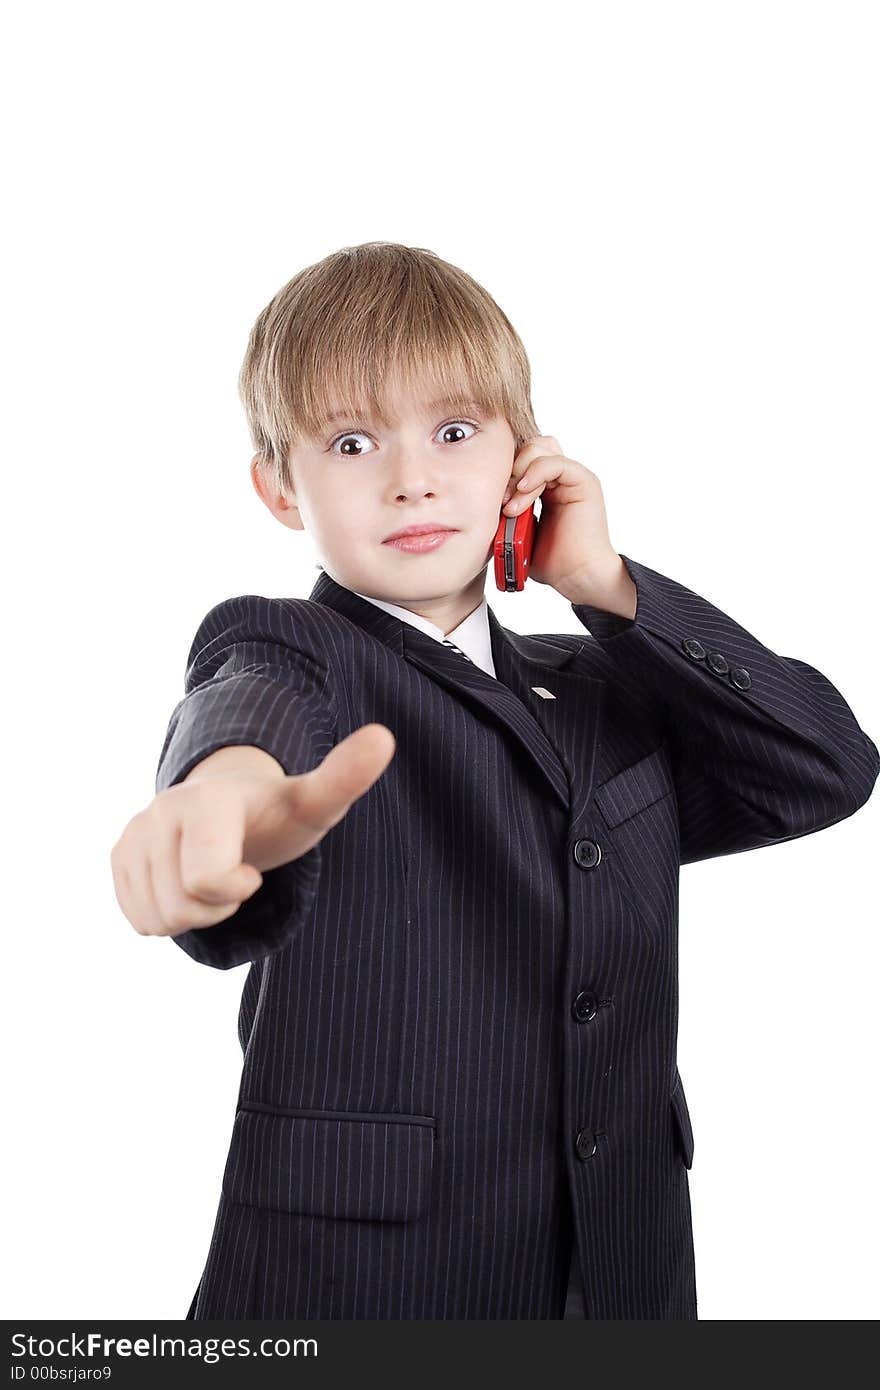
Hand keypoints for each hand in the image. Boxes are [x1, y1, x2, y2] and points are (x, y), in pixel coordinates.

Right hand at [110, 724, 395, 936]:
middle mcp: (162, 809)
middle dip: (216, 905)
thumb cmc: (280, 811)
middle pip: (182, 906)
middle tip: (236, 874)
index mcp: (209, 799)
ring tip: (214, 876)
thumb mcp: (315, 801)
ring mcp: (135, 831)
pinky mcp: (120, 853)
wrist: (237, 803)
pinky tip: (188, 883)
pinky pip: (137, 919)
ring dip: (193, 913)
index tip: (254, 871)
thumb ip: (345, 776)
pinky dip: (166, 915)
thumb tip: (384, 736)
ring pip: (157, 918)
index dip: (236, 890)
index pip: (208, 880)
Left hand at [500, 436, 626, 603]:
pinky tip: (523, 492)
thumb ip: (507, 510)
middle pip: (529, 448)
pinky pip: (555, 462)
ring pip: (539, 449)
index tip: (490, 498)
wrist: (577, 576)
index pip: (520, 458)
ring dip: (520, 474)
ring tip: (512, 505)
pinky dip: (535, 472)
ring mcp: (572, 478)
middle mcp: (559, 478)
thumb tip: (482, 499)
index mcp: (545, 488)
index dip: (503, 471)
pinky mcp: (583, 481)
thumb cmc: (551, 561)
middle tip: (501, 499)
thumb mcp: (517, 531)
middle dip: (510, 469)